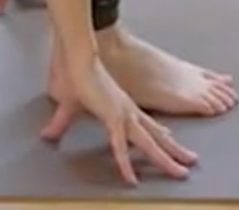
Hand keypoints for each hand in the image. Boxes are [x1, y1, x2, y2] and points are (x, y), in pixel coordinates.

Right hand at [41, 49, 195, 185]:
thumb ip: (61, 122)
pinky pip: (120, 147)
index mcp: (122, 105)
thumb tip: (49, 133)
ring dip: (166, 159)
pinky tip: (131, 178)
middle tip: (189, 162)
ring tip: (180, 172)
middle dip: (174, 150)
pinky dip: (126, 164)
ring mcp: (123, 116)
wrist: (76, 58)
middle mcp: (128, 111)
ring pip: (150, 144)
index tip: (171, 139)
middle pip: (157, 135)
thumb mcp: (69, 105)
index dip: (160, 133)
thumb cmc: (74, 74)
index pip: (147, 122)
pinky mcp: (113, 118)